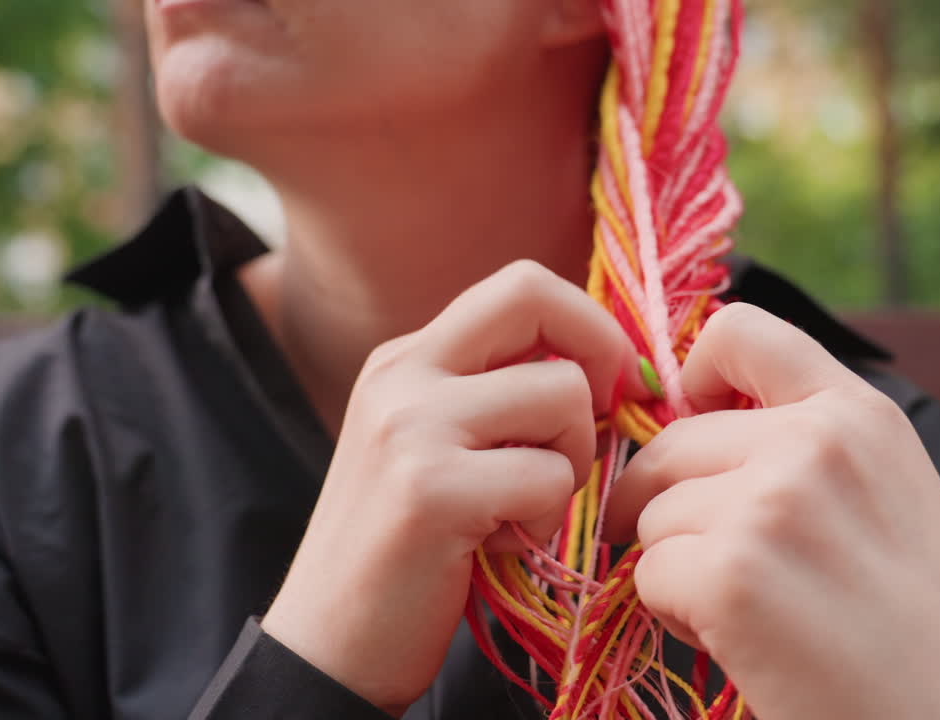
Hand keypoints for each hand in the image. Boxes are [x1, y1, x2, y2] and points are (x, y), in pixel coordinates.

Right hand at [262, 261, 637, 715]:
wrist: (329, 645)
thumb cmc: (405, 550)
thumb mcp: (436, 448)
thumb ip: (496, 397)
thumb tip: (606, 365)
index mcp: (406, 359)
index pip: (518, 284)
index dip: (586, 323)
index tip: (610, 382)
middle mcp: (403, 375)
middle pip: (535, 297)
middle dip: (600, 353)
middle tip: (600, 421)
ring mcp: (412, 427)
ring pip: (562, 395)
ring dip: (571, 463)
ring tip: (522, 509)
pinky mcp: (431, 489)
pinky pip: (550, 478)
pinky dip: (546, 522)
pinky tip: (499, 545)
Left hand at [603, 303, 939, 719]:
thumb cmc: (919, 629)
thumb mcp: (886, 496)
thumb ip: (806, 443)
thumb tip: (686, 409)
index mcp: (860, 413)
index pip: (738, 330)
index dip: (693, 376)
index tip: (696, 425)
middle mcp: (817, 441)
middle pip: (671, 443)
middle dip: (673, 505)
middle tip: (724, 565)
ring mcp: (772, 504)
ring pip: (652, 514)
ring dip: (677, 565)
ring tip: (752, 610)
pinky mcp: (732, 575)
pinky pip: (647, 574)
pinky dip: (673, 614)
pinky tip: (739, 641)